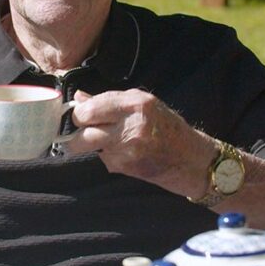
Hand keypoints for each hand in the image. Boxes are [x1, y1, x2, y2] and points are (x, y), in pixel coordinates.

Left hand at [65, 89, 214, 197]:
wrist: (189, 159)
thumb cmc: (167, 126)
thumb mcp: (144, 103)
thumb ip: (110, 100)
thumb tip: (78, 98)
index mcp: (134, 104)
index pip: (89, 110)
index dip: (79, 114)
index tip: (81, 116)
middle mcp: (129, 127)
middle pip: (83, 133)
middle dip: (76, 134)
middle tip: (80, 133)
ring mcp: (126, 150)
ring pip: (89, 148)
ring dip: (90, 146)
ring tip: (106, 141)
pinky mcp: (124, 167)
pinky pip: (103, 159)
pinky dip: (106, 156)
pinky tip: (122, 153)